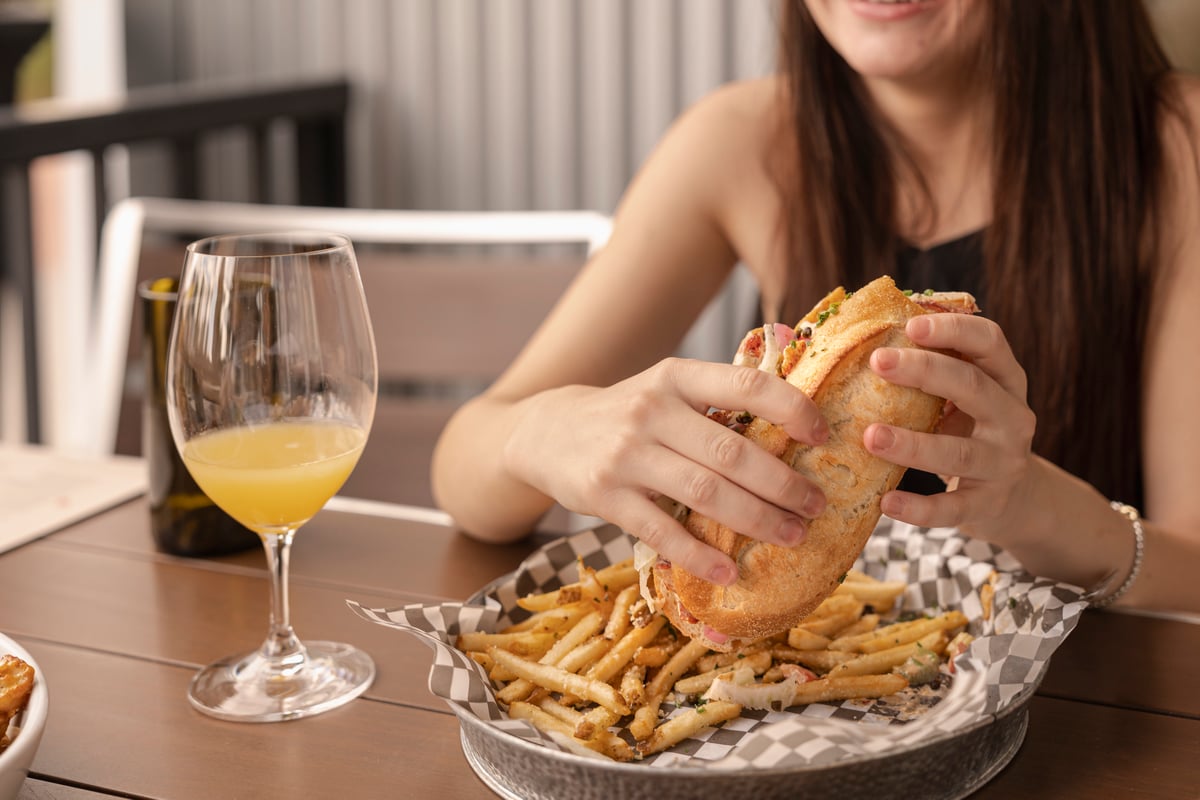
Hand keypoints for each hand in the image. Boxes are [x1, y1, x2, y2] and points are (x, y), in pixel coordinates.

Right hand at [502, 357, 829, 584]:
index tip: (823, 435)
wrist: (546, 432)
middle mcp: (651, 410)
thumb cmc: (627, 412)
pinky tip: (729, 570)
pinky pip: (661, 531)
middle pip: (732, 451)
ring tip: (791, 536)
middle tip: (816, 505)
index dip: (791, 408)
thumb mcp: (666, 387)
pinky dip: (700, 554)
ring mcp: (625, 454)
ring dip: (756, 519)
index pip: (745, 385)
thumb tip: (798, 421)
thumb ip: (717, 399)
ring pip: (705, 493)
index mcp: (676, 377)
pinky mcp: (604, 495)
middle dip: (783, 484)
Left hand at [862, 314, 1038, 538]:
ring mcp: (1004, 463)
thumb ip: (930, 367)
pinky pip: (952, 508)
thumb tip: (862, 329)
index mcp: (1005, 379)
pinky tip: (885, 502)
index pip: (990, 342)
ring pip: (959, 452)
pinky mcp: (989, 504)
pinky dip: (919, 509)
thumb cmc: (967, 429)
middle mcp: (1012, 417)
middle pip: (973, 387)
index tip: (911, 324)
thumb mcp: (960, 395)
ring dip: (913, 444)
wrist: (1012, 497)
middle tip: (877, 361)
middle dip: (924, 371)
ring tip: (871, 437)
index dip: (954, 329)